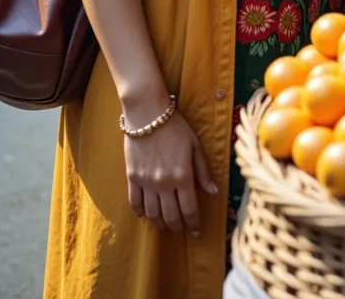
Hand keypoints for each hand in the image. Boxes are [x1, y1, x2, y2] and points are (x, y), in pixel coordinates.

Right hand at [124, 109, 216, 235]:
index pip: (189, 209)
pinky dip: (140, 212)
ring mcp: (146, 182)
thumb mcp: (194, 144)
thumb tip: (213, 192)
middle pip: (171, 216)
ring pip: (153, 213)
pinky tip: (145, 214)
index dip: (194, 224)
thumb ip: (203, 170)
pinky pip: (135, 202)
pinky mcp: (132, 177)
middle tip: (181, 229)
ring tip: (165, 225)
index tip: (197, 231)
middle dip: (178, 226)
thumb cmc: (175, 126)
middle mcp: (164, 183)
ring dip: (160, 223)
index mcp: (182, 176)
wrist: (147, 113)